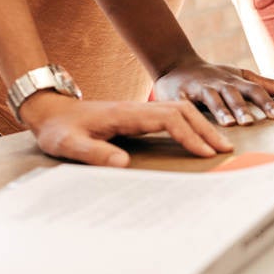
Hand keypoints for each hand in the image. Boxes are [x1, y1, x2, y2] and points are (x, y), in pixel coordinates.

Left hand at [20, 93, 230, 166]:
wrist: (49, 111)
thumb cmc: (58, 129)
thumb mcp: (68, 144)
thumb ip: (94, 153)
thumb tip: (124, 164)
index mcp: (125, 114)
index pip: (168, 119)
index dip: (189, 136)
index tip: (204, 153)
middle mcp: (137, 109)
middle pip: (182, 111)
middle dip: (205, 129)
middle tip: (224, 150)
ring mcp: (139, 110)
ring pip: (180, 111)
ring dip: (201, 126)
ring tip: (218, 145)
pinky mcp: (138, 116)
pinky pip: (172, 115)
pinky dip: (190, 124)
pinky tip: (198, 136)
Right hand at [153, 55, 273, 125]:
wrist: (177, 64)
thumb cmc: (214, 75)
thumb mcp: (240, 77)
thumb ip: (266, 85)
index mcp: (235, 82)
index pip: (255, 90)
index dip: (266, 102)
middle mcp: (219, 84)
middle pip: (233, 94)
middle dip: (242, 108)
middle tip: (251, 122)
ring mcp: (199, 88)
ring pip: (212, 99)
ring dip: (221, 110)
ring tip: (229, 123)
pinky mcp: (180, 94)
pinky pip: (185, 103)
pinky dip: (189, 109)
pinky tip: (192, 119)